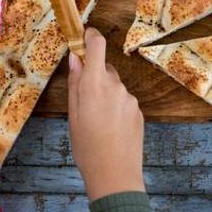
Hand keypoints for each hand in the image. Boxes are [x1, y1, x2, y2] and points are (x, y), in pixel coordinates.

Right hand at [67, 28, 145, 200]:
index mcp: (96, 85)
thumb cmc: (87, 147)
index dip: (91, 37)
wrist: (115, 174)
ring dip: (105, 95)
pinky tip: (110, 128)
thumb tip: (75, 58)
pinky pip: (123, 101)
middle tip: (83, 102)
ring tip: (96, 122)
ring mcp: (130, 99)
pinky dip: (115, 108)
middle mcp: (116, 86)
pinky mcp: (138, 111)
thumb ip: (76, 84)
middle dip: (94, 78)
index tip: (84, 36)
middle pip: (105, 69)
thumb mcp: (73, 115)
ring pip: (114, 87)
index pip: (98, 46)